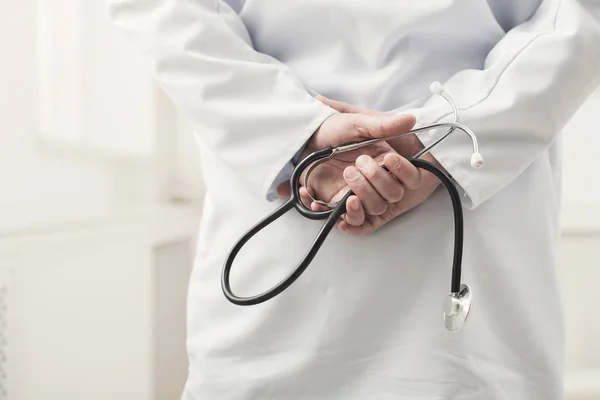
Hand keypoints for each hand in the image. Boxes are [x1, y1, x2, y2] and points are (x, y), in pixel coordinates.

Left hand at [277, 105, 417, 215]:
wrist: (306, 138)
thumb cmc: (334, 129)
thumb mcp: (357, 124)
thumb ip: (383, 125)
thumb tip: (411, 119)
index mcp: (386, 162)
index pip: (410, 178)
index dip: (404, 172)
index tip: (388, 159)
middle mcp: (375, 181)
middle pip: (391, 196)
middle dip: (375, 182)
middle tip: (353, 166)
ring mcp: (357, 194)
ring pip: (373, 209)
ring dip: (361, 198)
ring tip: (346, 179)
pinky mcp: (338, 203)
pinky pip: (346, 219)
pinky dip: (335, 213)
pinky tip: (318, 198)